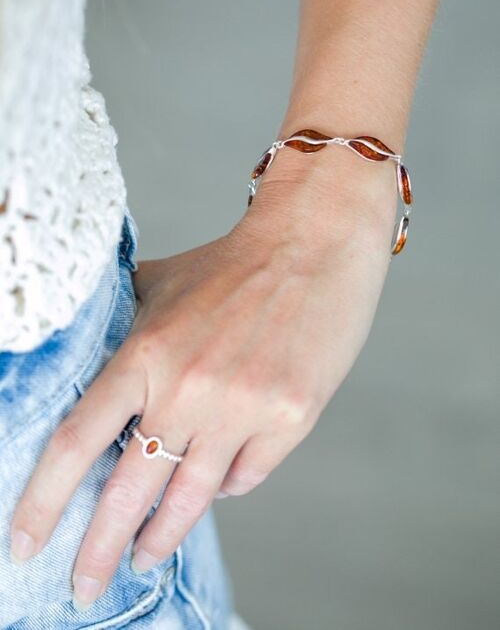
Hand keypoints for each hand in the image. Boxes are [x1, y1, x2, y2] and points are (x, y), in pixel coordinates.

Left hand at [10, 146, 396, 609]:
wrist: (312, 246)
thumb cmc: (235, 265)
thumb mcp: (161, 284)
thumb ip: (121, 324)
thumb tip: (89, 363)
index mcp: (146, 352)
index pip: (77, 442)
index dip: (43, 501)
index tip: (26, 542)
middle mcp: (190, 388)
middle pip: (128, 491)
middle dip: (99, 551)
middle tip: (85, 586)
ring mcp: (243, 407)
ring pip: (190, 499)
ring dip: (161, 537)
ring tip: (144, 557)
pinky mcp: (290, 419)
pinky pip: (245, 478)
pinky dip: (226, 486)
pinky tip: (218, 482)